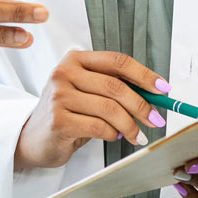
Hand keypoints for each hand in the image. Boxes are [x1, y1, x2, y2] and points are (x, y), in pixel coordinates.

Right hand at [14, 50, 170, 169]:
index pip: (117, 61)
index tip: (163, 89)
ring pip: (109, 109)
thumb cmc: (67, 113)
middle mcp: (64, 72)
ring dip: (130, 125)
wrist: (33, 138)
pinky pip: (98, 127)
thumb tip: (154, 94)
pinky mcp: (58, 120)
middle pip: (116, 86)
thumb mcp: (87, 92)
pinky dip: (113, 134)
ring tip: (137, 135)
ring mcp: (59, 95)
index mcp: (75, 59)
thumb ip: (113, 87)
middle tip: (156, 119)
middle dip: (142, 105)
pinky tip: (115, 137)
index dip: (144, 74)